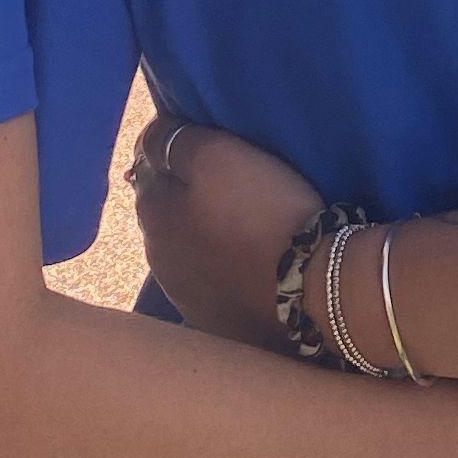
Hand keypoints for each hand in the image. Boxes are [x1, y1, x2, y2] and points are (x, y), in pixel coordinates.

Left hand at [128, 116, 318, 348]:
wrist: (310, 287)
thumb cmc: (262, 210)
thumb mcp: (216, 155)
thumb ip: (173, 141)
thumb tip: (149, 136)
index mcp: (152, 211)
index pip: (147, 165)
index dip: (172, 150)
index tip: (200, 143)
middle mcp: (155, 256)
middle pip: (162, 211)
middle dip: (181, 195)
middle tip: (222, 182)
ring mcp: (183, 294)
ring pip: (183, 249)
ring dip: (199, 235)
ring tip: (237, 224)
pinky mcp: (213, 321)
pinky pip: (209, 284)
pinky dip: (219, 269)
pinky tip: (244, 263)